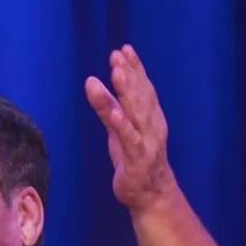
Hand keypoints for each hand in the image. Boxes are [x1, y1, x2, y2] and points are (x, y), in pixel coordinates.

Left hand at [85, 45, 177, 211]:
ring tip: (117, 73)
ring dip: (127, 92)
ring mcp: (147, 142)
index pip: (143, 89)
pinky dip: (123, 125)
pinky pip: (130, 140)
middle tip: (118, 55)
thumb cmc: (135, 160)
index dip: (135, 69)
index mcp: (150, 118)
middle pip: (140, 96)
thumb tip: (93, 83)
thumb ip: (109, 108)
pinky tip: (115, 113)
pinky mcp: (138, 160)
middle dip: (130, 74)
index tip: (125, 49)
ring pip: (136, 114)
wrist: (151, 196)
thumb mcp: (118, 131)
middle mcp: (152, 126)